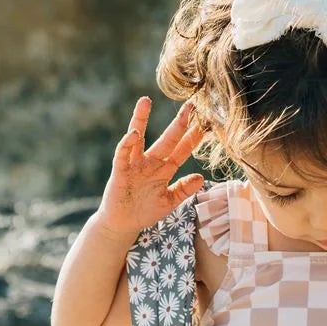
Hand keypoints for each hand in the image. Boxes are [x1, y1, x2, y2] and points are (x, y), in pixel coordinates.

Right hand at [96, 96, 207, 240]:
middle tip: (190, 105)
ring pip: (139, 138)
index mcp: (164, 169)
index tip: (206, 123)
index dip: (193, 138)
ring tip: (146, 101)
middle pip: (167, 139)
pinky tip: (134, 134)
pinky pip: (123, 154)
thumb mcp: (169, 202)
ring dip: (141, 119)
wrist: (122, 224)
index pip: (182, 150)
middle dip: (179, 123)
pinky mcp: (120, 170)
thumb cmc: (145, 211)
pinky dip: (127, 143)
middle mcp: (151, 162)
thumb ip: (183, 190)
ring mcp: (135, 164)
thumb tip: (200, 178)